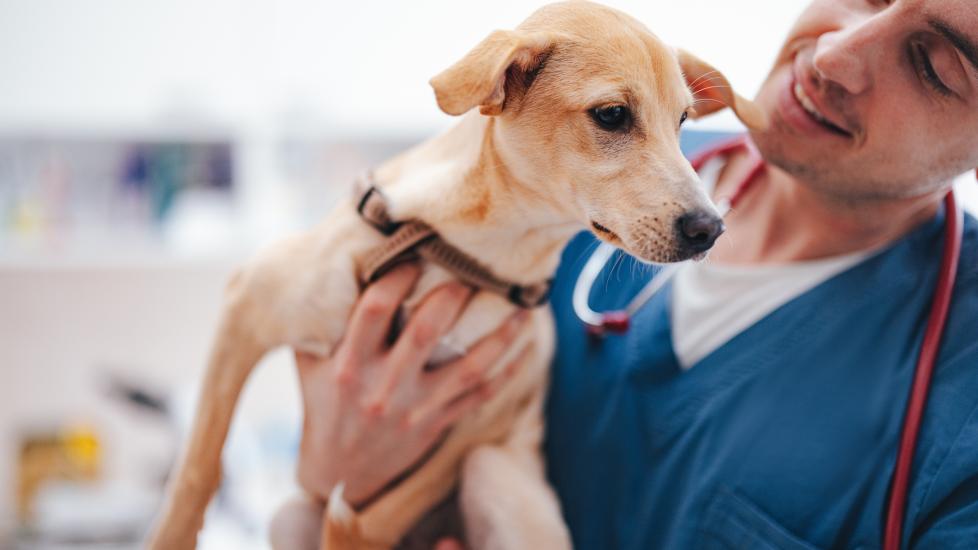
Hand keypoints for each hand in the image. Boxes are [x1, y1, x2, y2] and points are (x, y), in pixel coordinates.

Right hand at [295, 263, 529, 506]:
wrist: (340, 473)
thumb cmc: (324, 403)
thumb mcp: (310, 364)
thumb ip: (323, 323)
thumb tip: (335, 265)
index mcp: (350, 366)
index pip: (374, 311)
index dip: (396, 278)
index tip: (414, 254)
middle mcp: (385, 387)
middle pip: (425, 334)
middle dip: (451, 298)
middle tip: (472, 270)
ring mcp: (416, 408)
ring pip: (468, 366)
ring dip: (500, 335)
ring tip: (523, 306)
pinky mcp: (438, 423)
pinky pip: (481, 395)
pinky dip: (507, 370)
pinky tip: (526, 346)